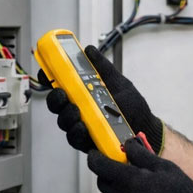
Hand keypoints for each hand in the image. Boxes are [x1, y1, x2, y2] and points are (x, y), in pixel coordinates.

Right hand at [38, 45, 163, 153]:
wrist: (146, 126)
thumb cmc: (132, 106)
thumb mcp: (118, 82)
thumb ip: (103, 68)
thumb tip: (89, 50)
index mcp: (83, 93)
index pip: (60, 84)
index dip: (49, 77)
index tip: (46, 70)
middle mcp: (79, 109)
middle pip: (57, 103)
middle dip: (55, 98)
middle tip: (62, 93)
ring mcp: (81, 125)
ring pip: (63, 121)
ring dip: (66, 115)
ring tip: (76, 110)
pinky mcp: (87, 142)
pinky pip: (75, 138)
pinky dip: (76, 132)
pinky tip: (83, 126)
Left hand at [88, 137, 192, 192]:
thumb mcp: (164, 167)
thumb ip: (141, 154)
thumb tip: (128, 145)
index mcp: (129, 180)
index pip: (99, 165)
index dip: (95, 157)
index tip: (97, 154)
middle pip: (103, 182)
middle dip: (109, 173)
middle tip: (125, 169)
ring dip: (118, 190)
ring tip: (140, 188)